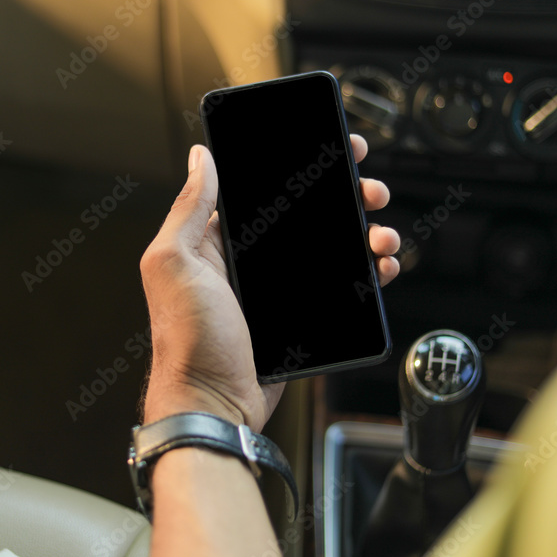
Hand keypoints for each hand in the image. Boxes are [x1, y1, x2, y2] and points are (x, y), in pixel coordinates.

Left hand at [140, 137, 399, 431]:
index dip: (299, 166)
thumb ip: (188, 208)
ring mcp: (275, 291)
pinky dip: (364, 274)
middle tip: (370, 191)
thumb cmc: (185, 340)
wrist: (211, 405)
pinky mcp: (298, 318)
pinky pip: (338, 287)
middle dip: (344, 197)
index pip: (264, 190)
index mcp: (215, 241)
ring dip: (362, 234)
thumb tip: (200, 156)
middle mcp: (246, 261)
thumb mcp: (174, 263)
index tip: (336, 151)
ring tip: (381, 235)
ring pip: (329, 249)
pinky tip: (380, 267)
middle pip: (306, 215)